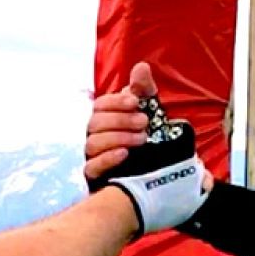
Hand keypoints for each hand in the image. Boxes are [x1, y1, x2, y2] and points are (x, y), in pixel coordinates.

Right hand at [86, 62, 211, 233]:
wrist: (163, 187)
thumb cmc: (152, 150)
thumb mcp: (153, 118)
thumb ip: (145, 92)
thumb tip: (141, 68)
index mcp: (107, 121)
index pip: (100, 105)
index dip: (116, 102)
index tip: (137, 102)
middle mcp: (96, 139)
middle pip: (94, 122)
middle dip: (120, 120)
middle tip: (144, 123)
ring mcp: (94, 160)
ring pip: (92, 143)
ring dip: (118, 137)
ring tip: (141, 140)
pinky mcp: (96, 180)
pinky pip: (91, 168)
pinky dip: (107, 159)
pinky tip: (125, 155)